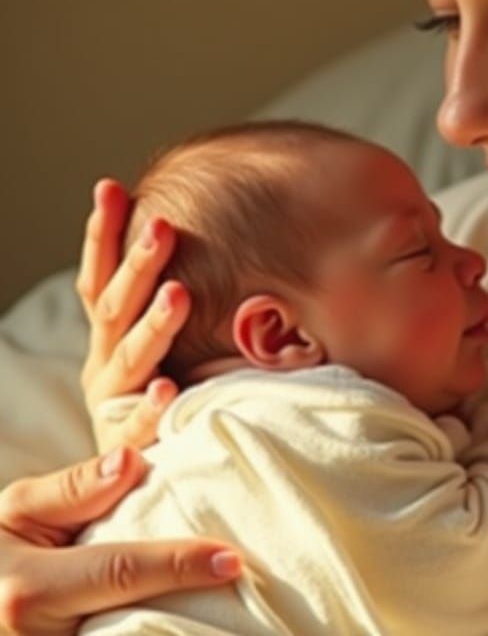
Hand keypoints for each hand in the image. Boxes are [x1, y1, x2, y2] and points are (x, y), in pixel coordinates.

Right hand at [0, 449, 240, 634]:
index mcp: (30, 592)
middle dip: (194, 608)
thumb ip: (73, 489)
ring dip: (183, 629)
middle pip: (138, 622)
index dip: (180, 564)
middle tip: (247, 587)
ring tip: (234, 616)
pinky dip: (161, 635)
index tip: (232, 558)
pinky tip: (200, 628)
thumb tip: (131, 459)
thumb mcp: (17, 514)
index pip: (122, 571)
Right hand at [76, 180, 191, 452]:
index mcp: (109, 335)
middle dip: (139, 265)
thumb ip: (171, 297)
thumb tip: (207, 227)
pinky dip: (151, 407)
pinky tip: (167, 390)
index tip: (109, 187)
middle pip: (116, 306)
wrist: (132, 479)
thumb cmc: (165, 391)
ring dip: (153, 325)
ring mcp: (113, 403)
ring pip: (129, 358)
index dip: (103, 233)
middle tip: (163, 226)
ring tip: (178, 294)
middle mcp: (104, 363)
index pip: (101, 276)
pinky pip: (139, 425)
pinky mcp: (126, 445)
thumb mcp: (160, 341)